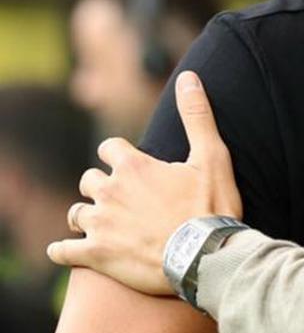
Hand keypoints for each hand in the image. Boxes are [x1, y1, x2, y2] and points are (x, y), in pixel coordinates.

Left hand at [47, 71, 242, 294]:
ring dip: (86, 216)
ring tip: (102, 224)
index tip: (132, 166)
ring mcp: (100, 224)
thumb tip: (189, 76)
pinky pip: (62, 250)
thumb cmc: (211, 207)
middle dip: (101, 186)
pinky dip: (63, 250)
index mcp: (133, 166)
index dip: (119, 155)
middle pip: (89, 179)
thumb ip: (197, 115)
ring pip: (76, 213)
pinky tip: (69, 251)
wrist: (205, 256)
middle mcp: (109, 191)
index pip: (110, 148)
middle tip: (122, 198)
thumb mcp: (212, 156)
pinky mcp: (95, 255)